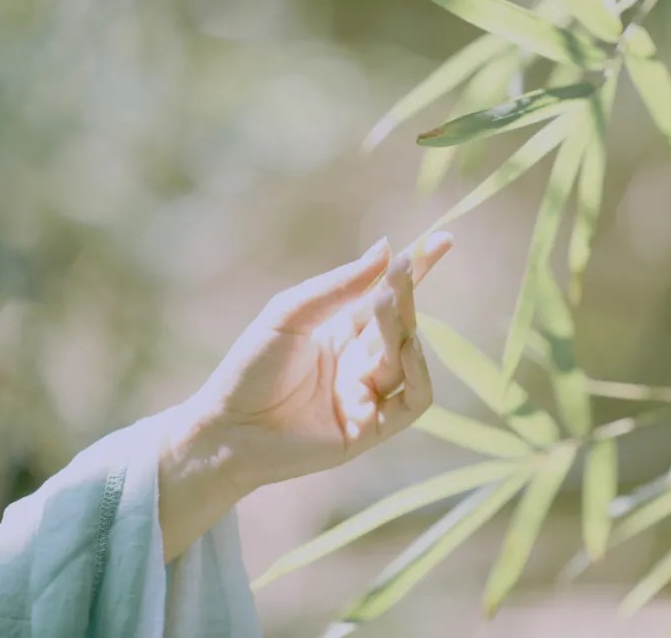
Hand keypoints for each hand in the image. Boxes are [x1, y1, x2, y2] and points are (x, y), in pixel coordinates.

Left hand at [156, 232, 452, 560]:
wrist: (227, 428)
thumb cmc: (250, 367)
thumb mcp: (292, 313)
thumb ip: (341, 286)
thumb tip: (387, 248)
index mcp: (339, 331)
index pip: (387, 296)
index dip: (416, 271)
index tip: (442, 241)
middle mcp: (358, 362)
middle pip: (400, 323)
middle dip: (406, 293)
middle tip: (404, 269)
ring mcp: (367, 395)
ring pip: (405, 356)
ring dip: (401, 327)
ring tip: (385, 302)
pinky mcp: (372, 429)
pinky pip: (414, 401)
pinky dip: (419, 373)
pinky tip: (408, 348)